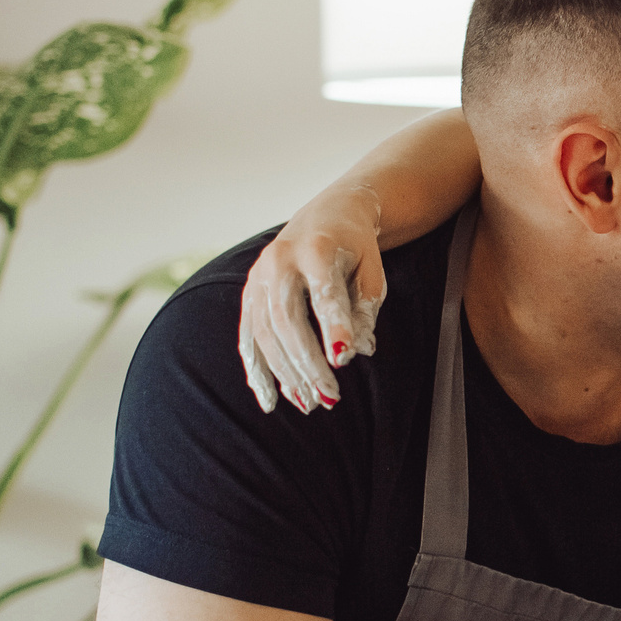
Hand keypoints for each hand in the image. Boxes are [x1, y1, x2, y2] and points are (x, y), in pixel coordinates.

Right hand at [237, 184, 385, 413]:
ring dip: (285, 374)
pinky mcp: (248, 294)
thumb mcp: (371, 270)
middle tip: (330, 397)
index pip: (323, 293)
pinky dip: (258, 371)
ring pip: (265, 333)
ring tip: (309, 404)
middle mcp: (279, 261)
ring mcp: (258, 278)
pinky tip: (271, 400)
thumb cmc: (355, 248)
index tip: (345, 358)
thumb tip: (358, 350)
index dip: (334, 326)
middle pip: (287, 319)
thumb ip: (365, 308)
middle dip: (307, 362)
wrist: (326, 216)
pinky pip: (249, 338)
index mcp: (317, 249)